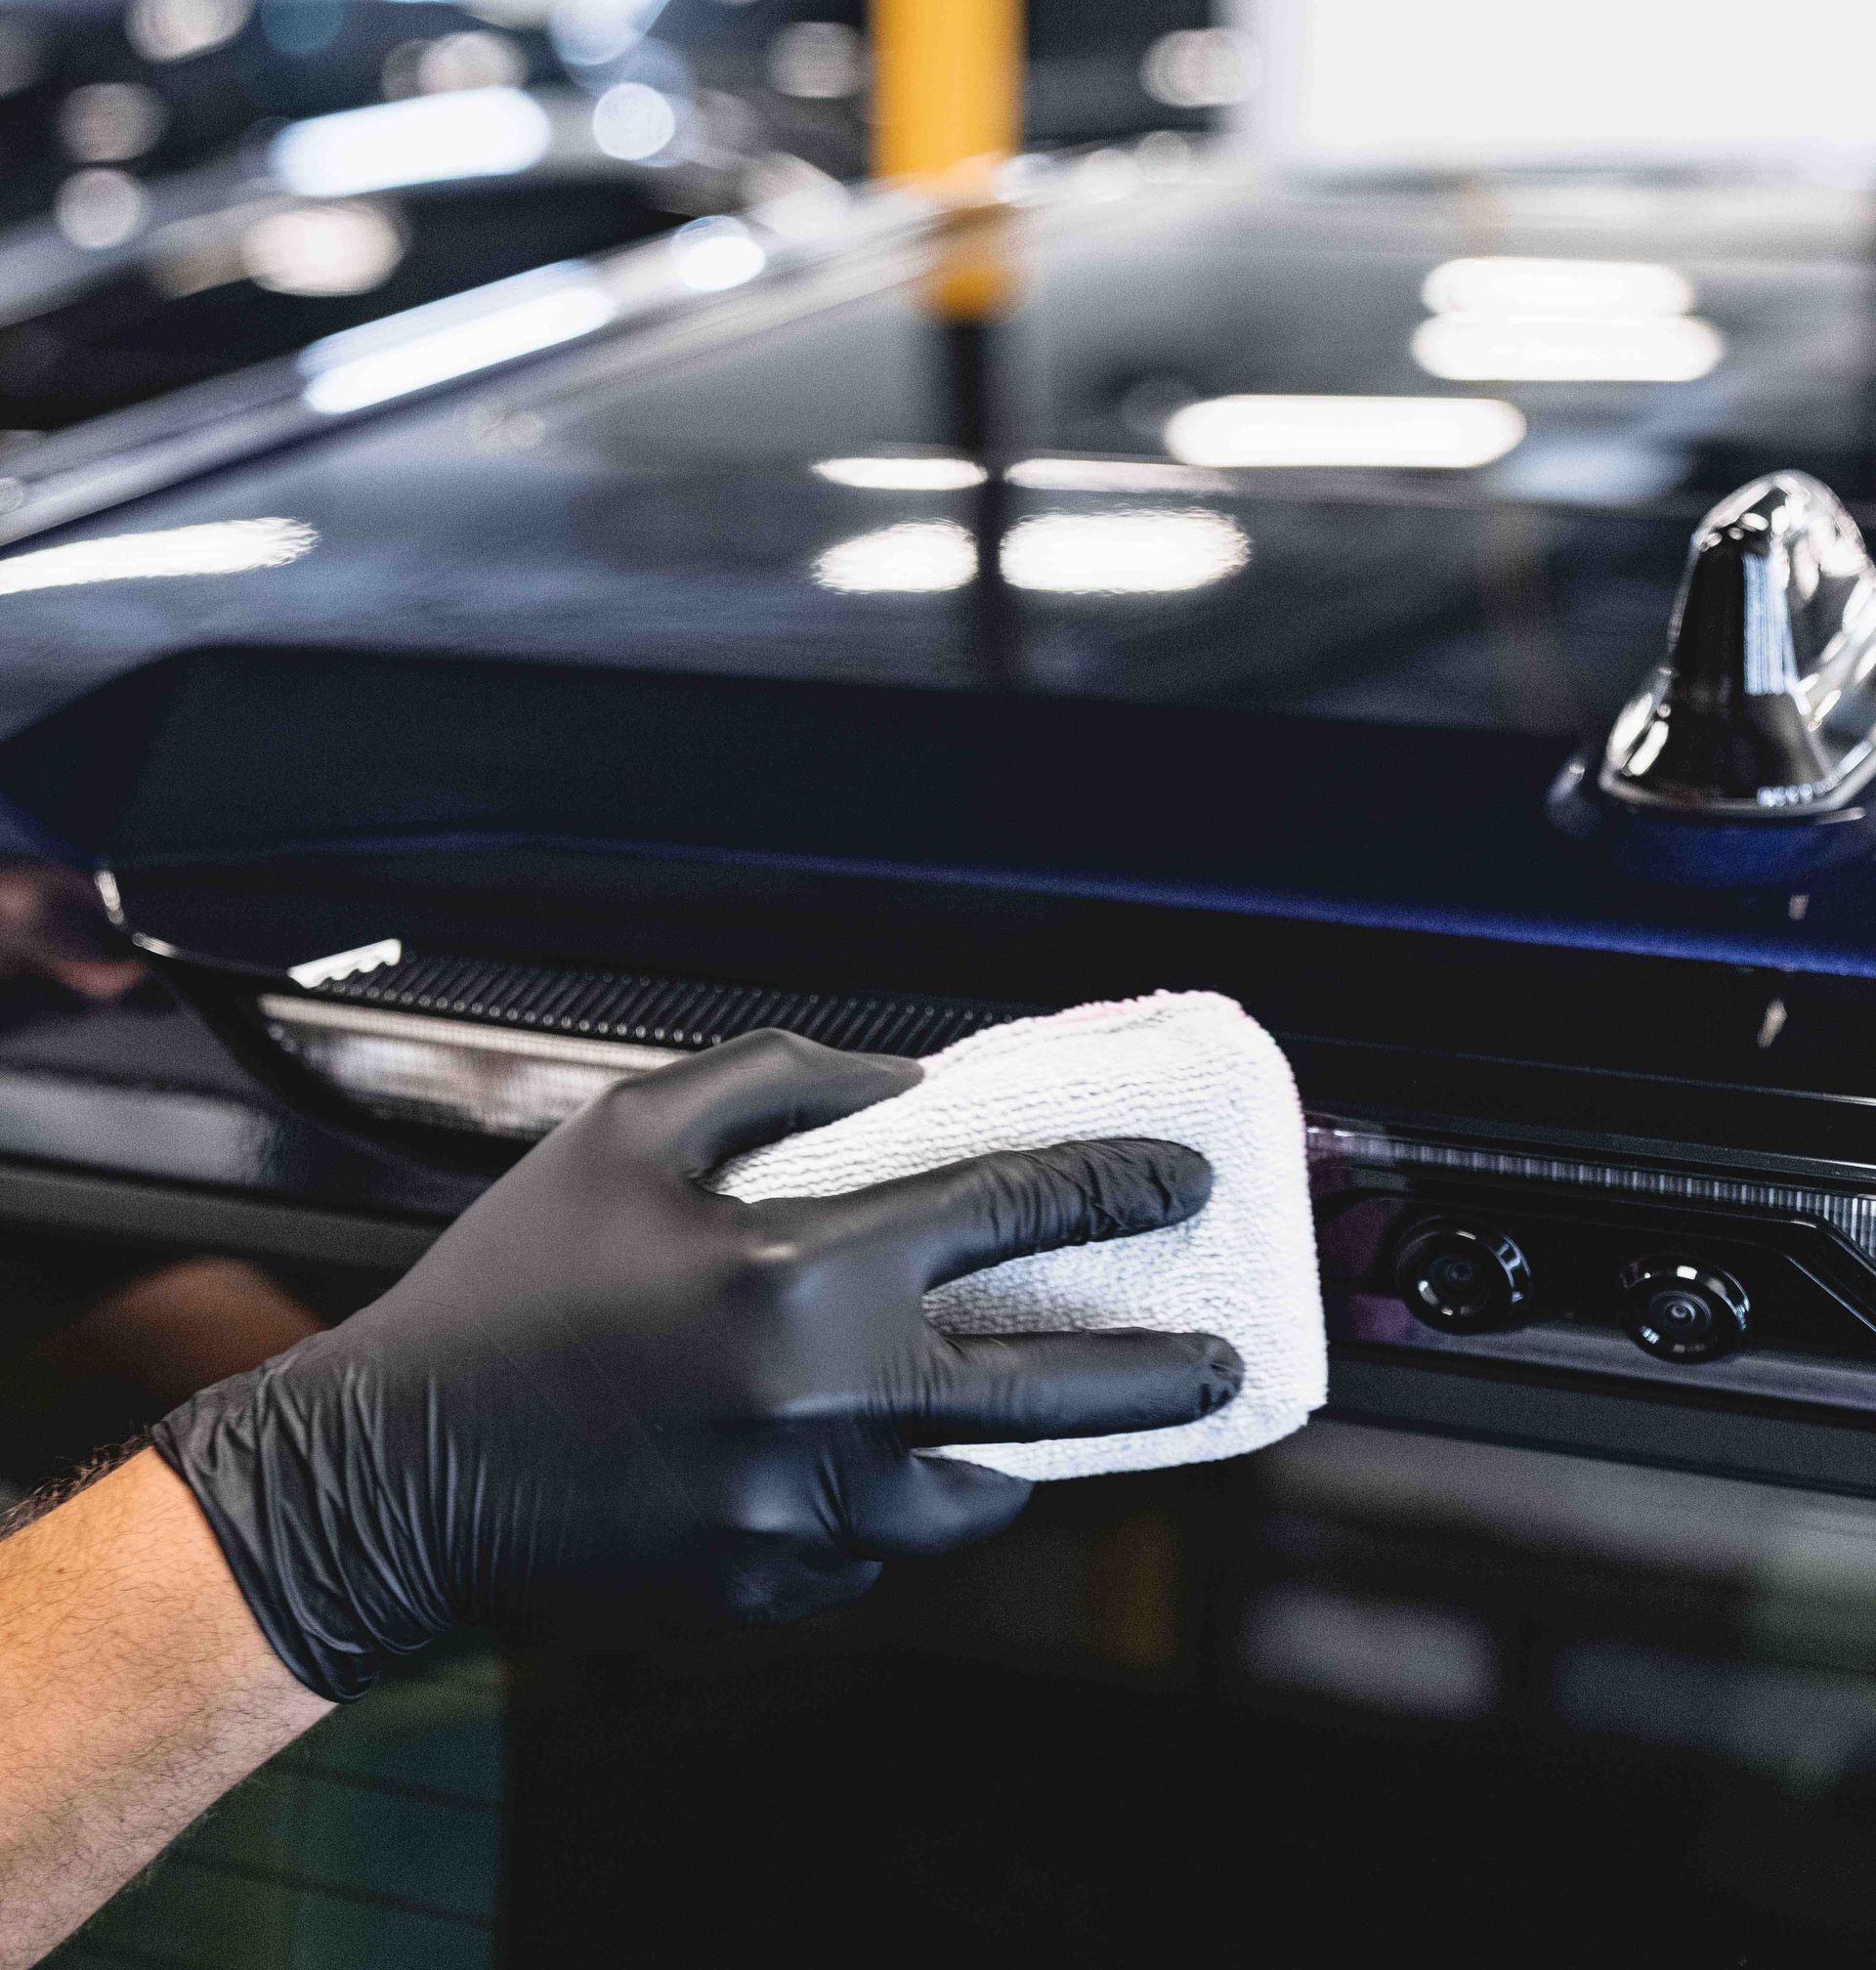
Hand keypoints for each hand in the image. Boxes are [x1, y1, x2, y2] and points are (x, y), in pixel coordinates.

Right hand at [154, 1030, 1238, 1700]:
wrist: (408, 1459)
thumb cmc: (517, 1276)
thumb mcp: (631, 1130)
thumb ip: (783, 1083)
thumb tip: (914, 1087)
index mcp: (799, 1273)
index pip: (1008, 1211)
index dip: (1112, 1186)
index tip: (1182, 1183)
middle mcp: (823, 1403)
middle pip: (1049, 1390)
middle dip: (1158, 1374)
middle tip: (1222, 1363)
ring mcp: (802, 1511)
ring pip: (973, 1491)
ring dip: (1020, 1452)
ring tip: (1033, 1423)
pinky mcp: (769, 1578)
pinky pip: (879, 1546)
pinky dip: (895, 1500)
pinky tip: (876, 1460)